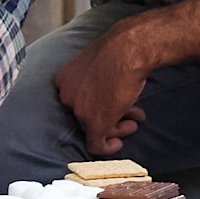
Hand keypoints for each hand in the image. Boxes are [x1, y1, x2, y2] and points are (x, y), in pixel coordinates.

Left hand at [53, 28, 153, 156]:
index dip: (100, 103)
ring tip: (135, 120)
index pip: (79, 99)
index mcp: (64, 79)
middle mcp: (67, 95)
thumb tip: (111, 91)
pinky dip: (106, 148)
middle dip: (111, 114)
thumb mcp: (101, 64)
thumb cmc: (119, 51)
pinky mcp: (93, 124)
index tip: (114, 104)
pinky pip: (96, 145)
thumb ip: (99, 79)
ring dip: (116, 127)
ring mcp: (79, 111)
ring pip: (94, 128)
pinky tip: (117, 144)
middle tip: (130, 115)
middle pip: (87, 114)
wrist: (127, 51)